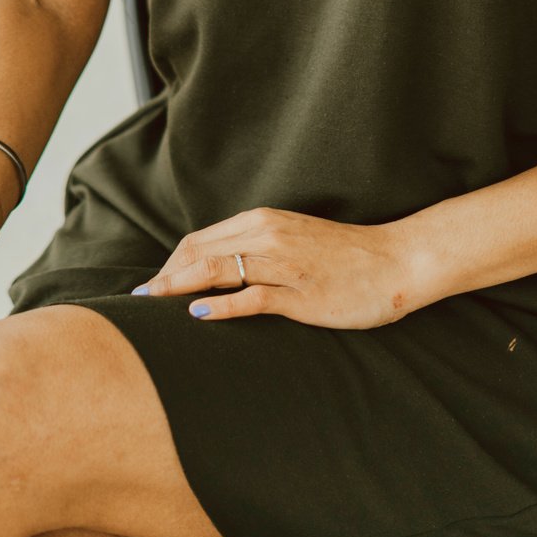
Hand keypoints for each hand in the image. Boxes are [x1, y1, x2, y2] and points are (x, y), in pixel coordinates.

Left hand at [131, 207, 418, 329]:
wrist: (396, 261)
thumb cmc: (345, 257)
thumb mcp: (294, 243)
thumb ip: (258, 250)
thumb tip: (218, 271)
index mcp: (264, 221)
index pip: (201, 239)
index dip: (170, 263)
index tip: (151, 286)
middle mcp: (269, 235)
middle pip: (200, 251)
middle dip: (165, 275)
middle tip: (139, 302)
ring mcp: (285, 264)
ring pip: (219, 268)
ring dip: (179, 287)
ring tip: (152, 306)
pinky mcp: (302, 292)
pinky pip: (253, 296)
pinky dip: (222, 305)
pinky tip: (198, 314)